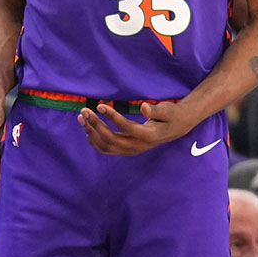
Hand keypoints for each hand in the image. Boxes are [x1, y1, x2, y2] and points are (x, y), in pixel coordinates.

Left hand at [77, 101, 198, 155]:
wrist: (175, 128)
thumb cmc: (171, 116)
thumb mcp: (168, 110)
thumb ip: (156, 110)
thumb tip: (144, 107)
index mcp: (149, 136)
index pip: (126, 128)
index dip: (112, 117)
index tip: (100, 105)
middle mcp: (138, 146)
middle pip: (112, 139)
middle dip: (96, 124)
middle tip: (84, 110)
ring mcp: (131, 150)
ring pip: (106, 146)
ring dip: (92, 132)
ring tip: (82, 117)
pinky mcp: (126, 150)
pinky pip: (107, 149)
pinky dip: (95, 140)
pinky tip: (87, 128)